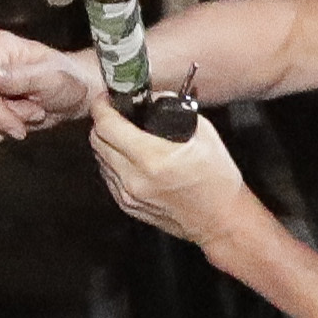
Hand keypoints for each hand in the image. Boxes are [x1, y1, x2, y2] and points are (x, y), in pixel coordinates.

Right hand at [0, 27, 101, 152]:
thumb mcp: (52, 78)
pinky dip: (0, 130)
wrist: (71, 95)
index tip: (28, 118)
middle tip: (35, 110)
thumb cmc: (66, 80)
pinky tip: (17, 118)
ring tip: (29, 111)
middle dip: (7, 117)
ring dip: (5, 124)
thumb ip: (23, 77)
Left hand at [84, 78, 258, 247]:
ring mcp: (128, 195)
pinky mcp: (127, 206)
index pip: (107, 126)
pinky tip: (130, 157)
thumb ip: (173, 110)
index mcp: (152, 158)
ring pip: (99, 159)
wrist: (221, 221)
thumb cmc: (217, 179)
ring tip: (124, 135)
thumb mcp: (203, 133)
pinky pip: (108, 177)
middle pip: (96, 141)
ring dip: (107, 143)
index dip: (102, 106)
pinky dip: (113, 162)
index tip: (106, 98)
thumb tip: (151, 97)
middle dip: (102, 122)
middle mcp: (134, 178)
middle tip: (116, 113)